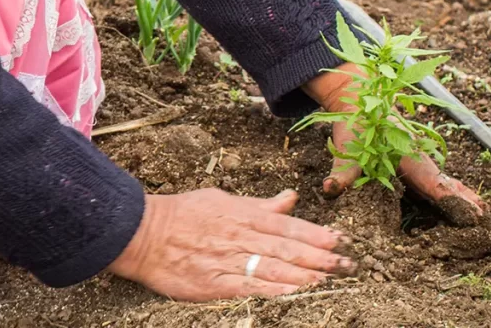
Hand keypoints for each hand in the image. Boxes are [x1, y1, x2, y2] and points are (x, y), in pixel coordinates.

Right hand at [107, 188, 353, 299]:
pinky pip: (249, 286)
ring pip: (272, 267)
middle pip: (284, 247)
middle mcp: (237, 236)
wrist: (143, 233)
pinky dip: (274, 289)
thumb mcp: (222, 199)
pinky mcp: (214, 283)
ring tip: (329, 278)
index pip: (284, 225)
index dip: (313, 233)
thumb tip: (290, 198)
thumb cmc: (184, 214)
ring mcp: (226, 260)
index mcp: (240, 214)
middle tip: (347, 263)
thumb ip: (258, 204)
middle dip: (318, 256)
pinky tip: (295, 292)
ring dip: (303, 274)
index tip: (340, 239)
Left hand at [305, 64, 484, 223]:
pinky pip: (430, 173)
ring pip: (438, 176)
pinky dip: (445, 184)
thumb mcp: (347, 146)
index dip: (450, 197)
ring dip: (457, 192)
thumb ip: (343, 170)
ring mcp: (414, 155)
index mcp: (404, 153)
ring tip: (480, 210)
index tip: (472, 212)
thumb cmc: (355, 122)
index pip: (432, 181)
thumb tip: (331, 189)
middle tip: (484, 216)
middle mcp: (415, 155)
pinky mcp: (409, 156)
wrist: (357, 95)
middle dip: (461, 197)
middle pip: (441, 180)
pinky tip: (454, 195)